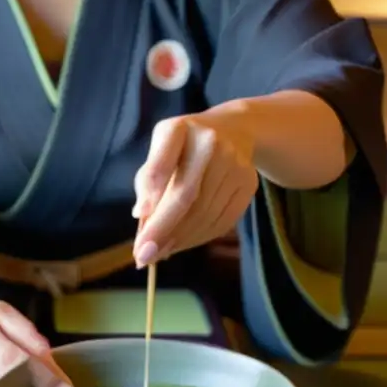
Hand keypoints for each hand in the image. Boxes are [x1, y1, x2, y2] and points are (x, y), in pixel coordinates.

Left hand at [132, 110, 258, 266]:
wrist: (233, 131)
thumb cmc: (184, 147)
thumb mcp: (159, 151)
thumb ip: (148, 180)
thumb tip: (142, 217)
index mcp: (178, 129)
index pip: (160, 165)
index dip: (149, 199)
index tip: (138, 230)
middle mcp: (210, 142)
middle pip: (186, 196)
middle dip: (163, 231)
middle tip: (144, 257)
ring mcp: (234, 162)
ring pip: (205, 213)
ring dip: (180, 239)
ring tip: (160, 253)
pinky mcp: (248, 182)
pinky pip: (222, 220)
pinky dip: (199, 238)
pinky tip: (182, 244)